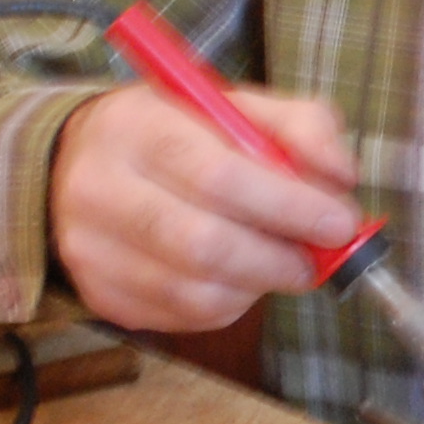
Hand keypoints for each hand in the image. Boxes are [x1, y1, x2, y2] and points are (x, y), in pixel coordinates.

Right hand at [47, 83, 362, 331]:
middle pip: (204, 243)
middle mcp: (98, 187)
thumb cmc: (179, 133)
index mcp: (136, 125)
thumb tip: (341, 177)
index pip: (217, 173)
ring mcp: (91, 249)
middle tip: (318, 257)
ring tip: (280, 263)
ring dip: (259, 284)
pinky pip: (184, 317)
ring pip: (196, 291)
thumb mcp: (238, 106)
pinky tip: (240, 277)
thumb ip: (302, 127)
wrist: (82, 163)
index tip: (339, 223)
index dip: (287, 205)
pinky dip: (231, 304)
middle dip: (279, 258)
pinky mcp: (99, 294)